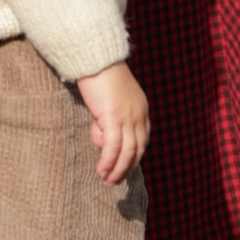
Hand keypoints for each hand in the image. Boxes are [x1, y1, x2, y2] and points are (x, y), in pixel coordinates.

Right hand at [77, 61, 148, 185]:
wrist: (97, 58)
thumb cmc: (101, 75)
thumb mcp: (113, 98)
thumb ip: (112, 115)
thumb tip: (103, 134)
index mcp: (141, 109)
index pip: (142, 140)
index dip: (133, 157)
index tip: (122, 168)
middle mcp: (139, 114)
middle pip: (137, 150)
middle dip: (126, 168)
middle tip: (114, 181)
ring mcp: (128, 116)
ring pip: (126, 152)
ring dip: (116, 170)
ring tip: (106, 180)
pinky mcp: (113, 117)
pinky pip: (112, 147)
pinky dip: (107, 161)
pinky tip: (101, 169)